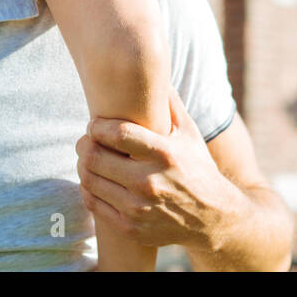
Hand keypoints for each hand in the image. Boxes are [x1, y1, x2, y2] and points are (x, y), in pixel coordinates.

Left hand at [75, 90, 245, 249]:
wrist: (212, 218)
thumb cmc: (197, 167)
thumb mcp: (190, 133)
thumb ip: (169, 102)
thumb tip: (154, 70)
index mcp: (164, 153)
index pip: (116, 133)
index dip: (98, 125)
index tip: (96, 124)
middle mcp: (150, 181)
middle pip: (96, 157)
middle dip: (85, 144)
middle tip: (87, 139)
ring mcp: (139, 207)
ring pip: (90, 180)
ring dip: (83, 165)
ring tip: (89, 157)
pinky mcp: (131, 227)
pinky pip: (93, 203)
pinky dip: (88, 188)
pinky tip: (95, 179)